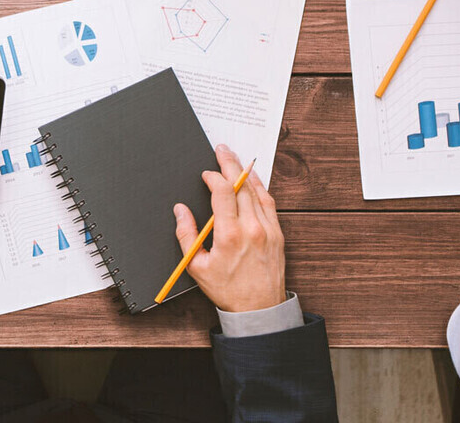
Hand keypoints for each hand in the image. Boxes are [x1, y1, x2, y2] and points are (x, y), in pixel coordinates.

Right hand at [173, 145, 286, 313]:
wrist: (259, 309)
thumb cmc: (228, 290)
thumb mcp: (196, 266)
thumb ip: (186, 235)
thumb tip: (180, 210)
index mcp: (229, 235)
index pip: (222, 192)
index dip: (213, 176)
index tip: (206, 174)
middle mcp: (251, 228)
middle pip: (241, 185)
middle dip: (230, 164)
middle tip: (222, 149)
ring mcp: (268, 229)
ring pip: (257, 190)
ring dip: (246, 172)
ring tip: (236, 159)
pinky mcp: (278, 233)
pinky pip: (269, 202)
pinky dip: (260, 188)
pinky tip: (253, 180)